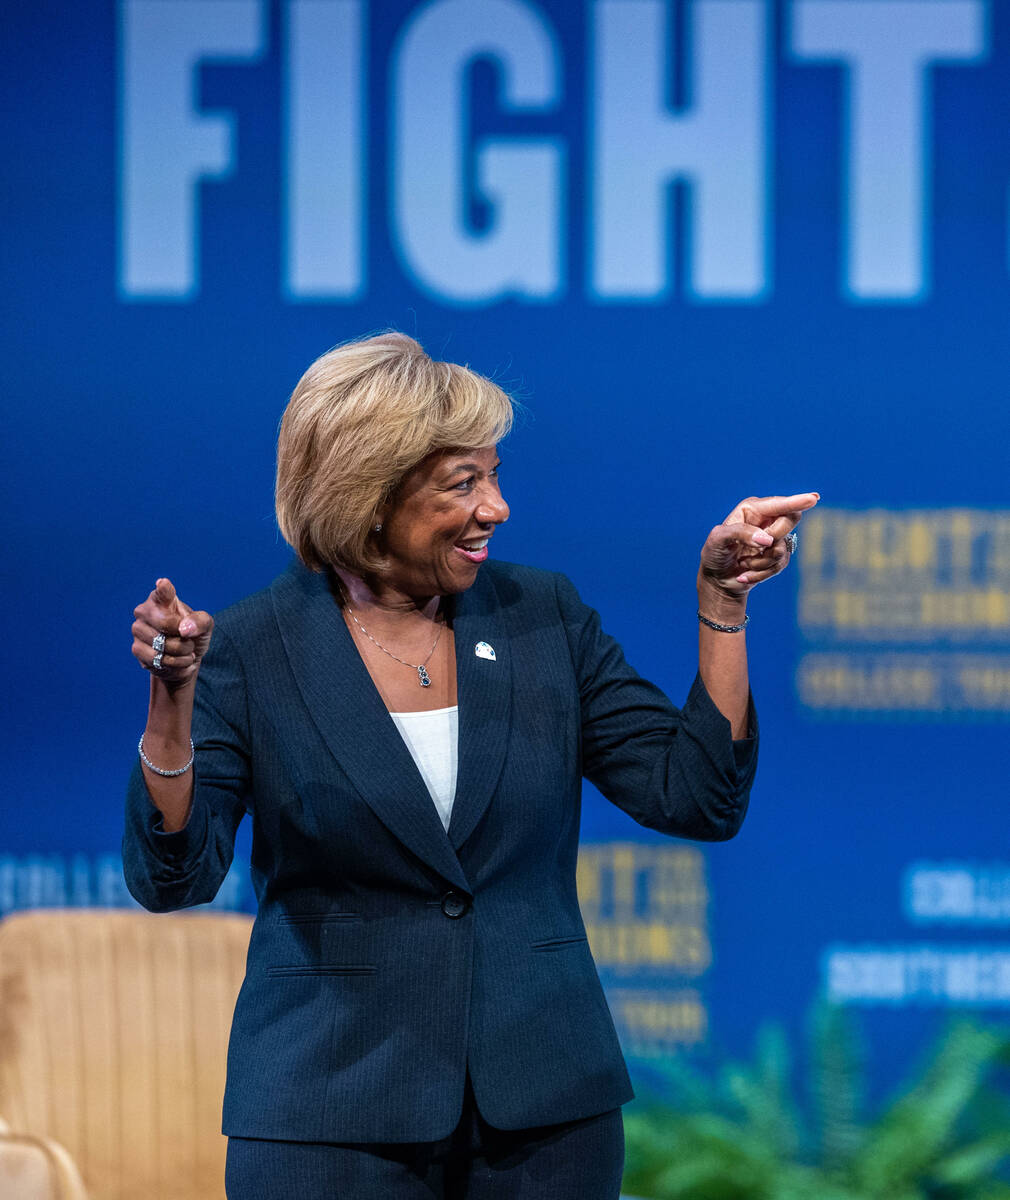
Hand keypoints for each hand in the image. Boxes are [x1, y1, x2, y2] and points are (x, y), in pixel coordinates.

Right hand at [132, 578, 213, 685]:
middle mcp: (145, 610)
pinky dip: (175, 663)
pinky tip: (176, 660)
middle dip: (184, 637)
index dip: (164, 589)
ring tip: (184, 650)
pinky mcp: (136, 648)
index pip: (163, 592)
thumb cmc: (193, 635)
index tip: (164, 583)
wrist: (185, 659)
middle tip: (189, 640)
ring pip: (163, 644)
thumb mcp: (205, 626)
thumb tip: (185, 629)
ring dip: (181, 652)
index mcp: (162, 599)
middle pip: (165, 623)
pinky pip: (159, 659)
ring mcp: (138, 629)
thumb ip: (200, 621)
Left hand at [699, 493, 819, 601]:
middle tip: (755, 547)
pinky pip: (780, 564)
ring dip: (761, 561)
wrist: (717, 580)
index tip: (813, 499)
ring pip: (782, 548)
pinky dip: (760, 573)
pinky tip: (745, 574)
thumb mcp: (718, 539)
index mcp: (752, 508)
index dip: (796, 501)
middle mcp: (766, 520)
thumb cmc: (714, 554)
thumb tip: (767, 539)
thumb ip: (740, 533)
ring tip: (743, 563)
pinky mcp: (778, 555)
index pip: (779, 504)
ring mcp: (774, 537)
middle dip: (773, 538)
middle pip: (789, 520)